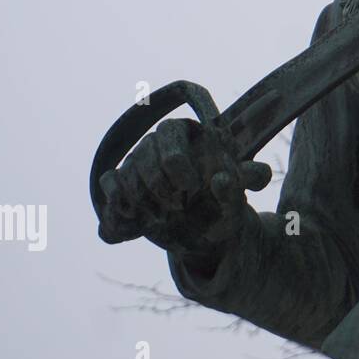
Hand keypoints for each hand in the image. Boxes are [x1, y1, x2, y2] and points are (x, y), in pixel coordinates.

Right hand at [95, 118, 270, 259]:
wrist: (202, 220)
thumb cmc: (223, 195)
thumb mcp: (241, 188)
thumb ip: (249, 179)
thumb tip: (233, 178)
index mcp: (188, 132)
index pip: (171, 134)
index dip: (177, 163)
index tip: (191, 187)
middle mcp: (157, 141)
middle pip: (144, 155)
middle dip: (159, 186)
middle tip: (178, 206)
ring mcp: (136, 159)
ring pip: (125, 174)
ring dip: (142, 203)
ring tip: (162, 219)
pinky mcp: (120, 180)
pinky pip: (109, 185)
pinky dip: (117, 208)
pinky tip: (134, 226)